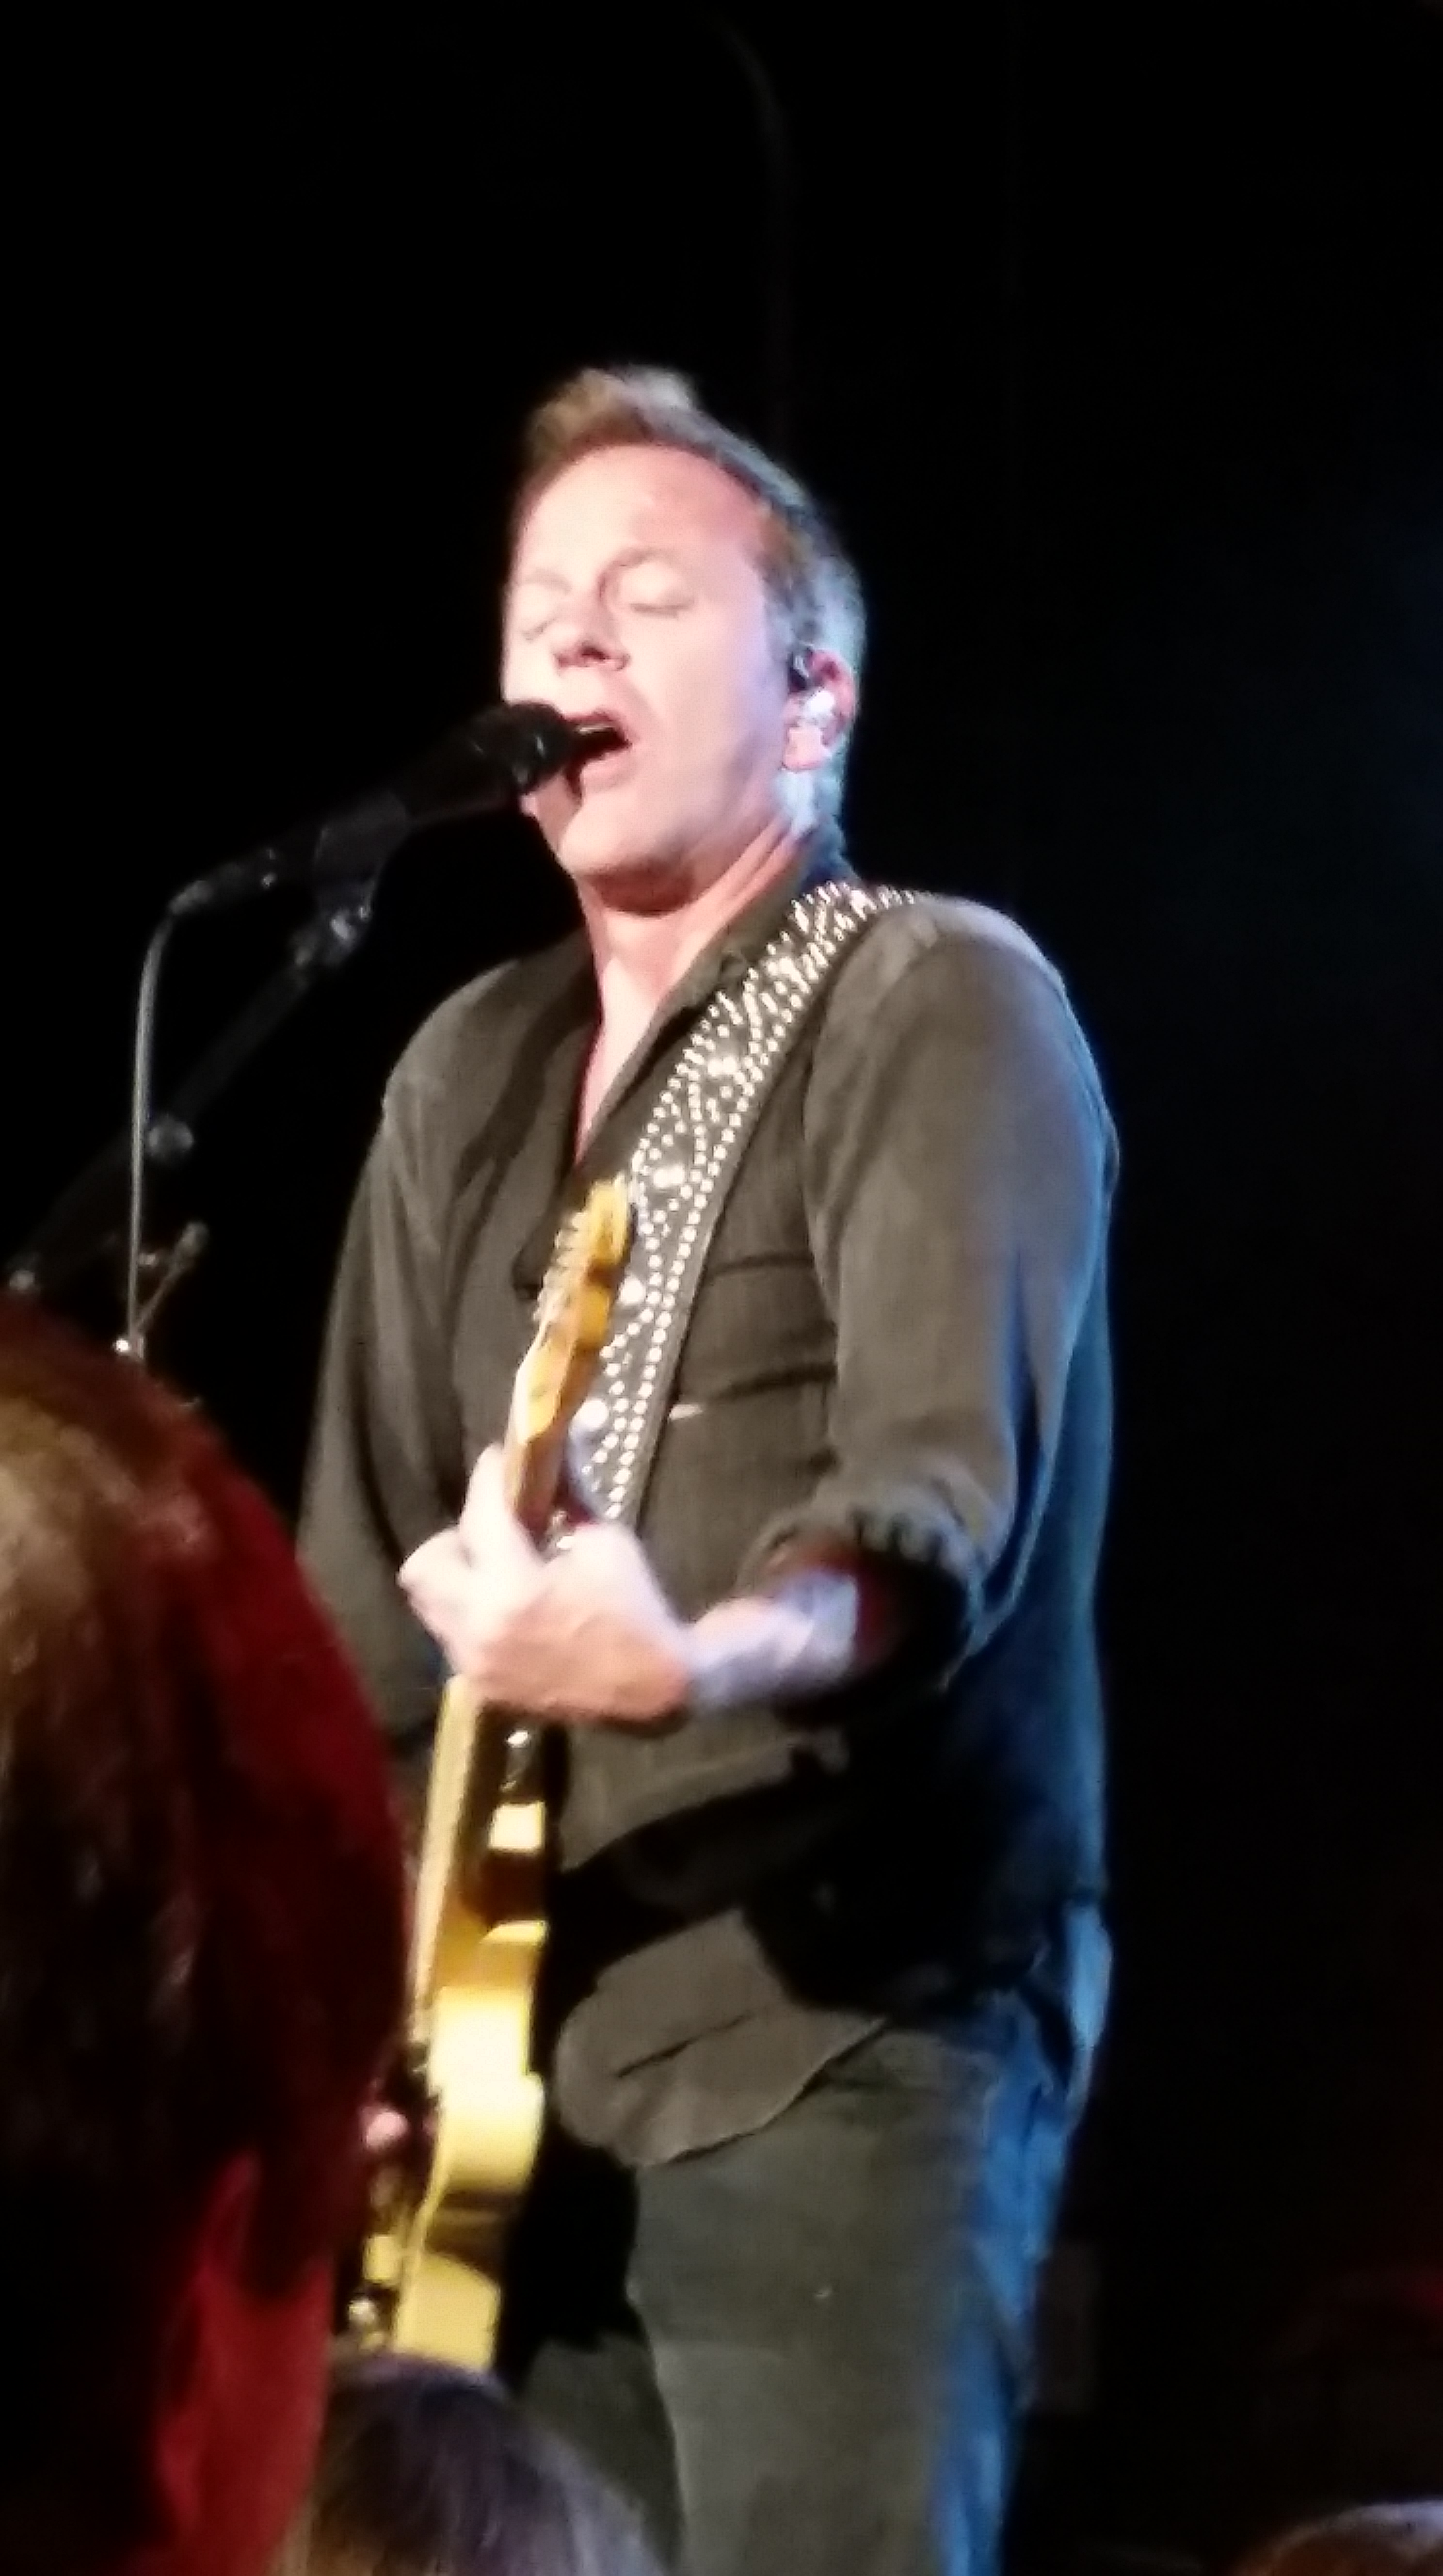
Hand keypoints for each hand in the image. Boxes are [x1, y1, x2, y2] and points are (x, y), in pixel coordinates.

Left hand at [399, 1446, 691, 1725]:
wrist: (654, 1693)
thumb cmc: (636, 1610)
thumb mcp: (606, 1542)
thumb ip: (568, 1496)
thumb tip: (554, 1446)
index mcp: (515, 1589)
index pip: (480, 1515)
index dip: (488, 1478)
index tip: (500, 1458)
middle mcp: (479, 1628)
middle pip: (424, 1565)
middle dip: (457, 1538)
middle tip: (494, 1530)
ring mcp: (474, 1663)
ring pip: (430, 1603)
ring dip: (459, 1577)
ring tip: (501, 1569)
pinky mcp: (479, 1685)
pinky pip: (451, 1634)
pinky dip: (472, 1612)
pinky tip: (510, 1608)